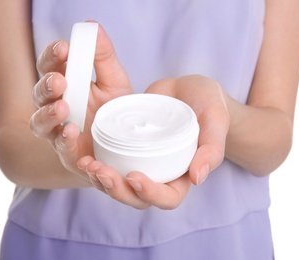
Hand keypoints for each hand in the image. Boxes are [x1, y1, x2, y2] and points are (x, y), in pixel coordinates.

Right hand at [30, 23, 131, 177]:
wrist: (129, 139)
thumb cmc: (116, 108)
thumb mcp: (115, 80)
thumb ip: (103, 56)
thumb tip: (93, 27)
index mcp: (66, 85)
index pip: (50, 66)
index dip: (52, 56)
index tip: (65, 48)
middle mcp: (57, 106)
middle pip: (39, 94)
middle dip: (46, 85)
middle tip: (60, 80)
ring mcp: (60, 131)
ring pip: (39, 123)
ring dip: (47, 114)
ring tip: (62, 107)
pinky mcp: (69, 153)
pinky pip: (60, 148)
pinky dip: (64, 140)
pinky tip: (72, 132)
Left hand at [78, 75, 228, 209]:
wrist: (188, 88)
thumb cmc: (208, 105)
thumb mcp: (215, 121)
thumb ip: (212, 148)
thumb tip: (198, 178)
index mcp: (182, 175)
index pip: (167, 198)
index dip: (150, 194)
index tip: (134, 177)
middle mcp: (159, 174)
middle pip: (136, 197)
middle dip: (117, 190)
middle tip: (101, 171)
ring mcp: (141, 162)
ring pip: (118, 183)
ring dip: (101, 179)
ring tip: (88, 164)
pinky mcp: (127, 148)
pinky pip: (110, 160)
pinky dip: (96, 160)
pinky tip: (83, 151)